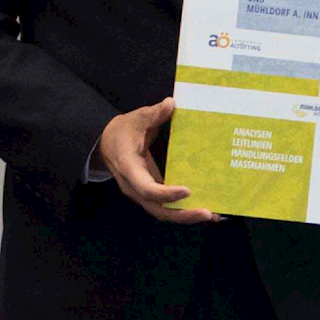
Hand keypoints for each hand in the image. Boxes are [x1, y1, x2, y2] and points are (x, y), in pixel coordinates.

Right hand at [99, 99, 220, 226]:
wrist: (107, 143)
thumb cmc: (122, 131)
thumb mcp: (136, 119)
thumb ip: (153, 114)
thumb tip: (170, 103)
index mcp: (130, 169)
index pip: (146, 188)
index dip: (166, 194)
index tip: (187, 190)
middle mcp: (135, 187)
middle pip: (158, 210)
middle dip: (182, 214)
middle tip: (208, 213)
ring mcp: (142, 193)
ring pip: (163, 212)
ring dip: (186, 216)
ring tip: (212, 214)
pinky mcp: (150, 193)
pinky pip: (166, 207)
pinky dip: (183, 209)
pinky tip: (204, 208)